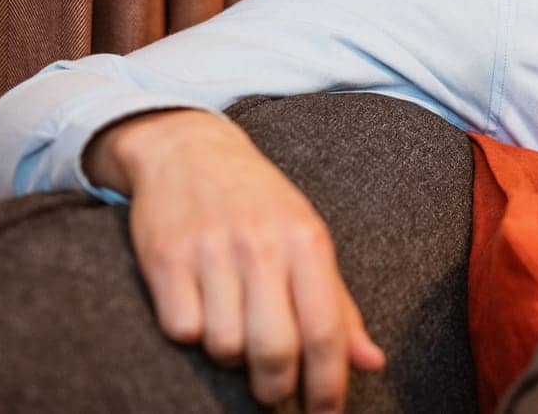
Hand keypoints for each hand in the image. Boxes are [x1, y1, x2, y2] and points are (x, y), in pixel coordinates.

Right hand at [84, 109, 385, 410]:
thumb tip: (372, 363)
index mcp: (306, 241)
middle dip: (276, 388)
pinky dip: (191, 333)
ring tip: (233, 331)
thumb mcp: (308, 239)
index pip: (326, 331)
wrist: (189, 150)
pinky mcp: (165, 257)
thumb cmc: (259, 203)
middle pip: (275, 351)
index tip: (326, 413)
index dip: (329, 385)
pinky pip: (182, 330)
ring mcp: (211, 251)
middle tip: (274, 392)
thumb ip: (339, 305)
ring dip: (230, 357)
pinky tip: (198, 308)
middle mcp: (261, 245)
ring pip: (225, 347)